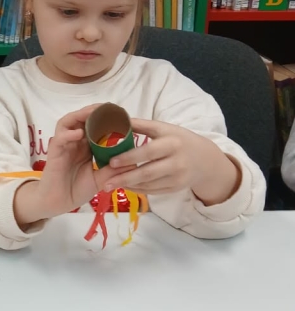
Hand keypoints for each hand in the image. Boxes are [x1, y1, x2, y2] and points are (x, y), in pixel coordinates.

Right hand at [13, 105, 111, 227]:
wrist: (59, 202)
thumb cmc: (77, 189)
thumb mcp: (100, 179)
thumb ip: (114, 171)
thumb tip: (134, 163)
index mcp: (86, 145)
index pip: (96, 126)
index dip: (107, 119)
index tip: (122, 115)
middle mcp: (75, 141)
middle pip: (83, 118)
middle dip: (96, 111)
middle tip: (110, 108)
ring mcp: (64, 145)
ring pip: (69, 121)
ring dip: (81, 115)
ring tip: (94, 113)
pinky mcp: (54, 152)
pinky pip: (60, 138)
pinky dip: (69, 134)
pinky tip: (79, 134)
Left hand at [105, 119, 241, 205]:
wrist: (204, 159)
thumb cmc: (178, 140)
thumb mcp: (164, 128)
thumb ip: (142, 126)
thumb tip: (117, 118)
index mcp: (172, 142)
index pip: (148, 151)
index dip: (129, 158)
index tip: (111, 162)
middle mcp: (176, 161)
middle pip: (148, 172)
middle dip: (125, 177)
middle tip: (105, 181)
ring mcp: (177, 177)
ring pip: (149, 184)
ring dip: (128, 185)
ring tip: (109, 185)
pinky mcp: (176, 188)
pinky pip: (154, 191)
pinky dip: (138, 190)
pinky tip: (125, 187)